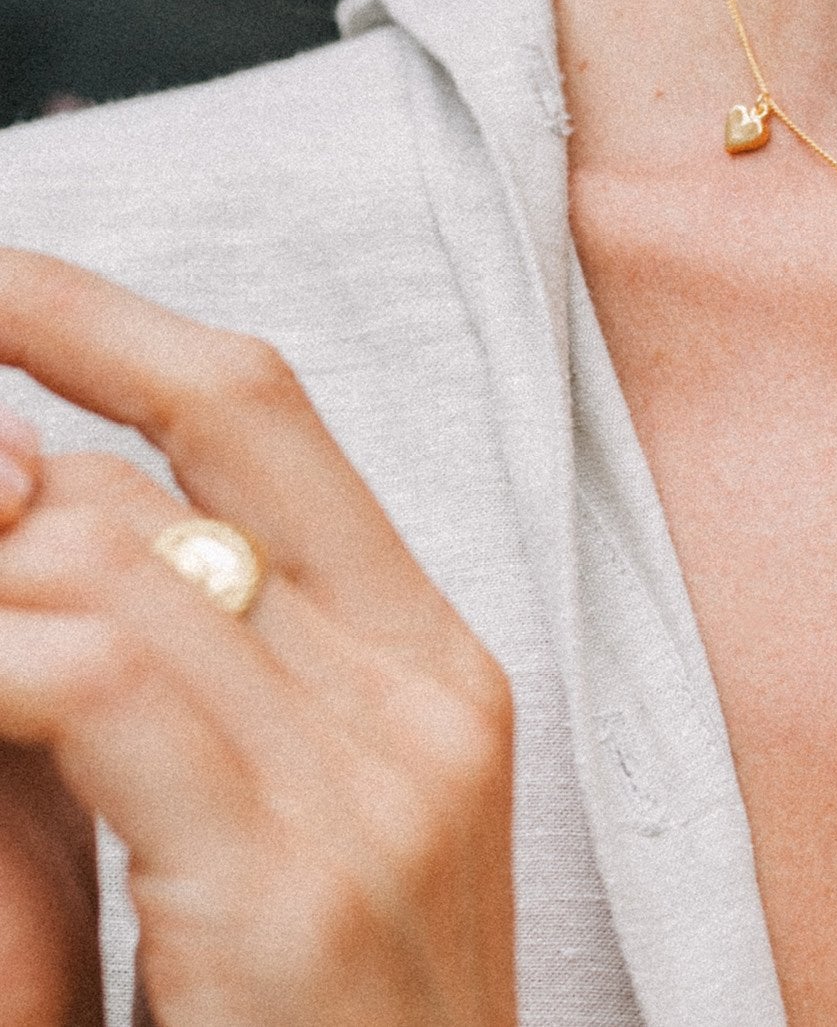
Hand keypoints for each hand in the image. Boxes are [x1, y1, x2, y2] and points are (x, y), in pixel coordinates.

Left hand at [0, 250, 516, 1026]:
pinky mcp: (301, 876)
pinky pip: (101, 682)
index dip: (106, 317)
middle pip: (176, 465)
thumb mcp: (281, 840)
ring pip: (118, 561)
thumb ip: (178, 680)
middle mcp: (421, 683)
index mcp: (431, 655)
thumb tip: (48, 509)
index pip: (262, 405)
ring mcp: (378, 773)